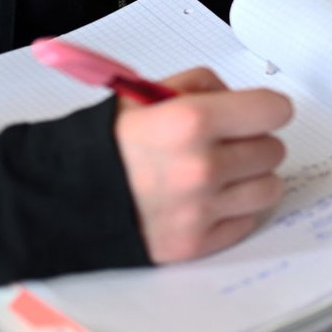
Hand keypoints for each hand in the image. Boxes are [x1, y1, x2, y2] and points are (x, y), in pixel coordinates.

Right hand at [114, 68, 293, 263]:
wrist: (57, 198)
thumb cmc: (101, 145)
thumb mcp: (141, 96)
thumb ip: (199, 88)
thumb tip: (239, 99)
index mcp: (190, 122)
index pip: (274, 111)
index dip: (265, 109)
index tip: (254, 113)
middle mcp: (202, 168)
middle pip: (273, 150)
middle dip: (252, 143)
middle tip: (222, 145)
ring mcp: (201, 210)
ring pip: (269, 188)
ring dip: (250, 179)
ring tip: (218, 175)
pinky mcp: (197, 244)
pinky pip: (247, 221)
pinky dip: (232, 211)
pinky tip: (204, 201)